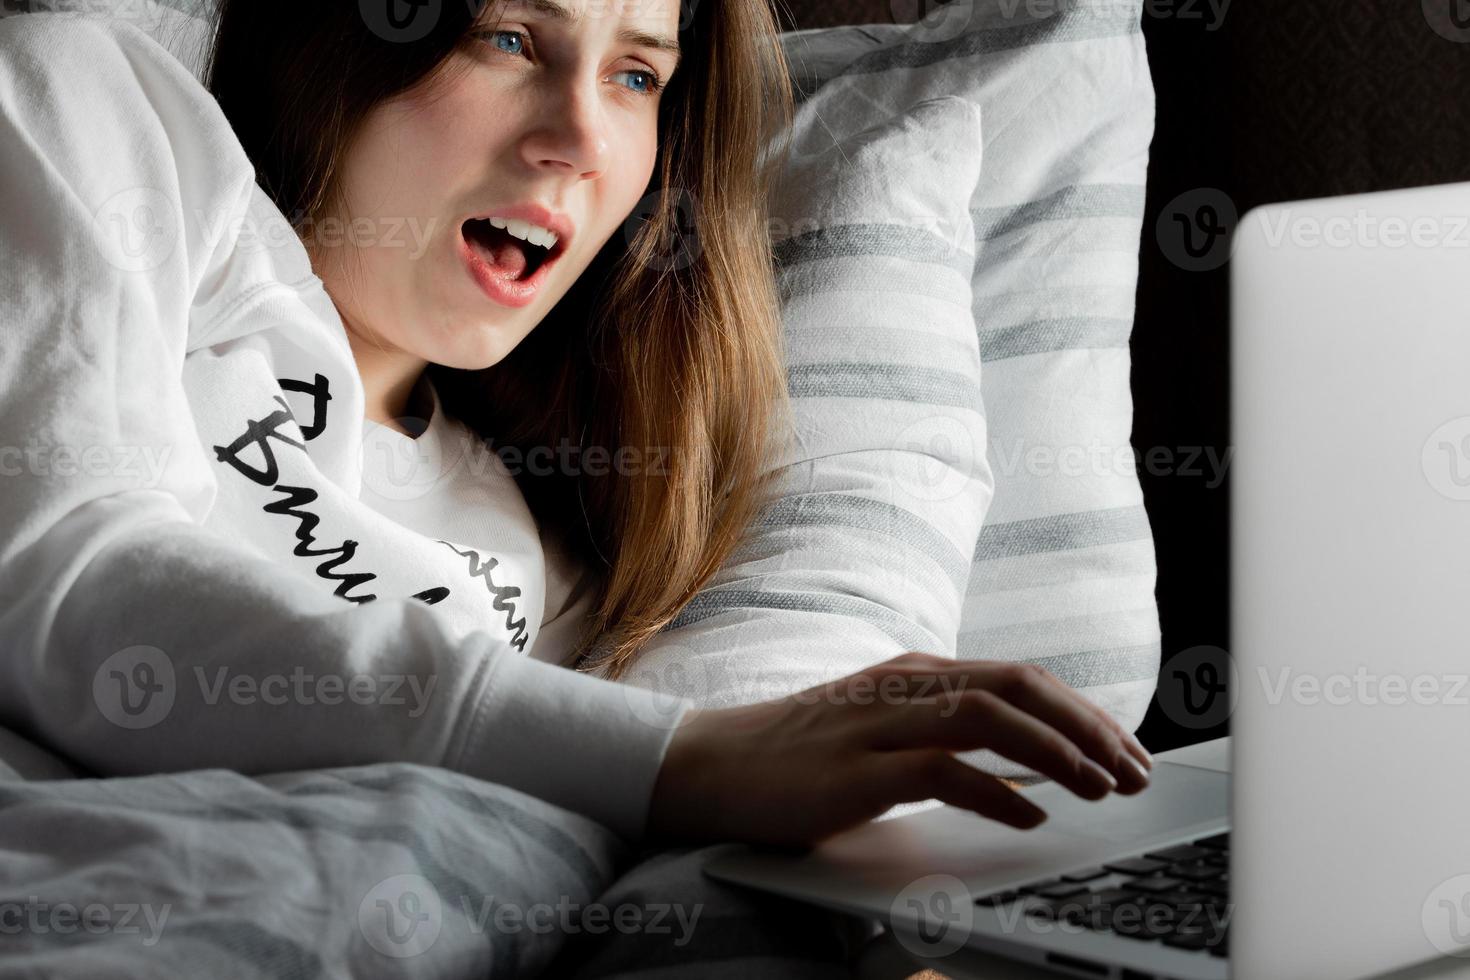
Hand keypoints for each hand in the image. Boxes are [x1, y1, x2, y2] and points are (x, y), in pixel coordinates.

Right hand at [645, 651, 1154, 846]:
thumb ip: (941, 729)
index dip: (1082, 711)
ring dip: (1055, 752)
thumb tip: (1026, 761)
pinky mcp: (855, 769)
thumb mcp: (880, 725)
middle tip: (1134, 769)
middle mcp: (904, 686)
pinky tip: (1029, 815)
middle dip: (1087, 727)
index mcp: (916, 673)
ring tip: (1099, 787)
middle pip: (1017, 686)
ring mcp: (878, 723)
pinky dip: (995, 790)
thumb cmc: (800, 753)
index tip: (1126, 749)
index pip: (1019, 677)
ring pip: (987, 716)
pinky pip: (940, 771)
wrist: (711, 764)